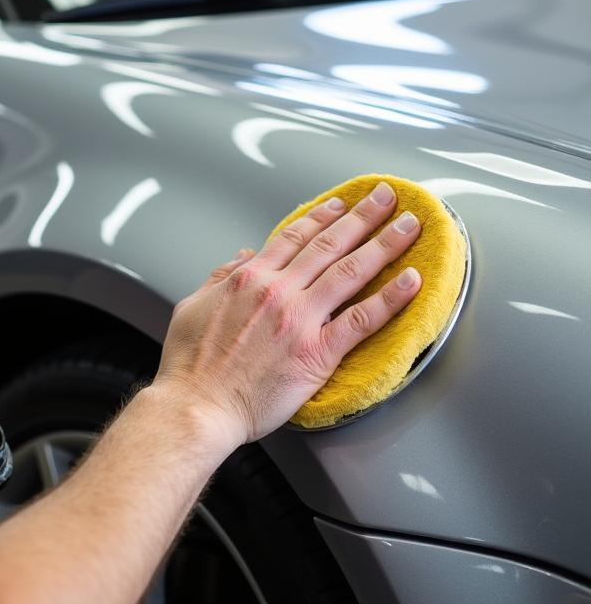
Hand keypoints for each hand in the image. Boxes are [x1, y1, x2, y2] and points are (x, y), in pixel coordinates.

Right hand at [155, 181, 421, 445]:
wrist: (197, 405)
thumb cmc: (191, 366)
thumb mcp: (193, 306)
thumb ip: (220, 277)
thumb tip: (240, 257)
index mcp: (248, 278)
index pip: (293, 237)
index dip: (321, 216)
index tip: (340, 204)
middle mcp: (278, 291)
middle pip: (329, 244)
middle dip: (363, 216)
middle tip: (386, 198)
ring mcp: (300, 319)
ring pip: (351, 271)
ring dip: (384, 245)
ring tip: (409, 227)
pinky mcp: (317, 352)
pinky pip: (362, 319)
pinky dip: (391, 298)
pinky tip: (412, 281)